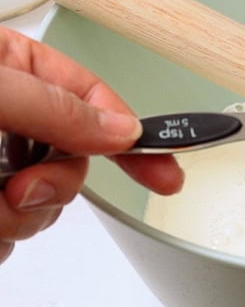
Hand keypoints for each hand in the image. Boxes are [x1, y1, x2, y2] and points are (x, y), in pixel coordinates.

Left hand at [0, 26, 183, 263]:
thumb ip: (55, 105)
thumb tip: (122, 129)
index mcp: (12, 70)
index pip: (93, 101)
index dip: (133, 138)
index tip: (166, 174)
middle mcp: (4, 118)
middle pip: (72, 163)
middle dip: (52, 188)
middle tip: (17, 190)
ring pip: (40, 208)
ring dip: (15, 218)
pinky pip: (8, 236)